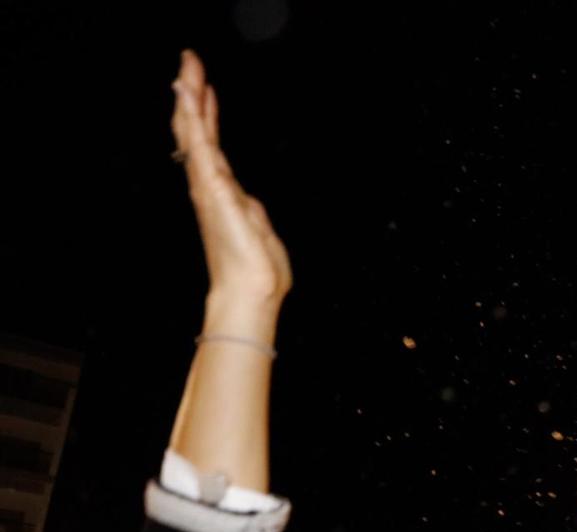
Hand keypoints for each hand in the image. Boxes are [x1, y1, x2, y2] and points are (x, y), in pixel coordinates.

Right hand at [171, 52, 290, 313]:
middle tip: (188, 62)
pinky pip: (201, 148)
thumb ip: (249, 210)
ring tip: (186, 69)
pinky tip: (188, 97)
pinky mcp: (214, 190)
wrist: (252, 292)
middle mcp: (209, 185)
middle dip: (192, 96)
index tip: (202, 87)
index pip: (209, 145)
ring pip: (195, 134)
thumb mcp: (258, 229)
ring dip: (190, 99)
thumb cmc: (257, 269)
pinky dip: (193, 120)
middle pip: (197, 132)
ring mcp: (209, 186)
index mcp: (222, 192)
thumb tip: (247, 201)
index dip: (205, 115)